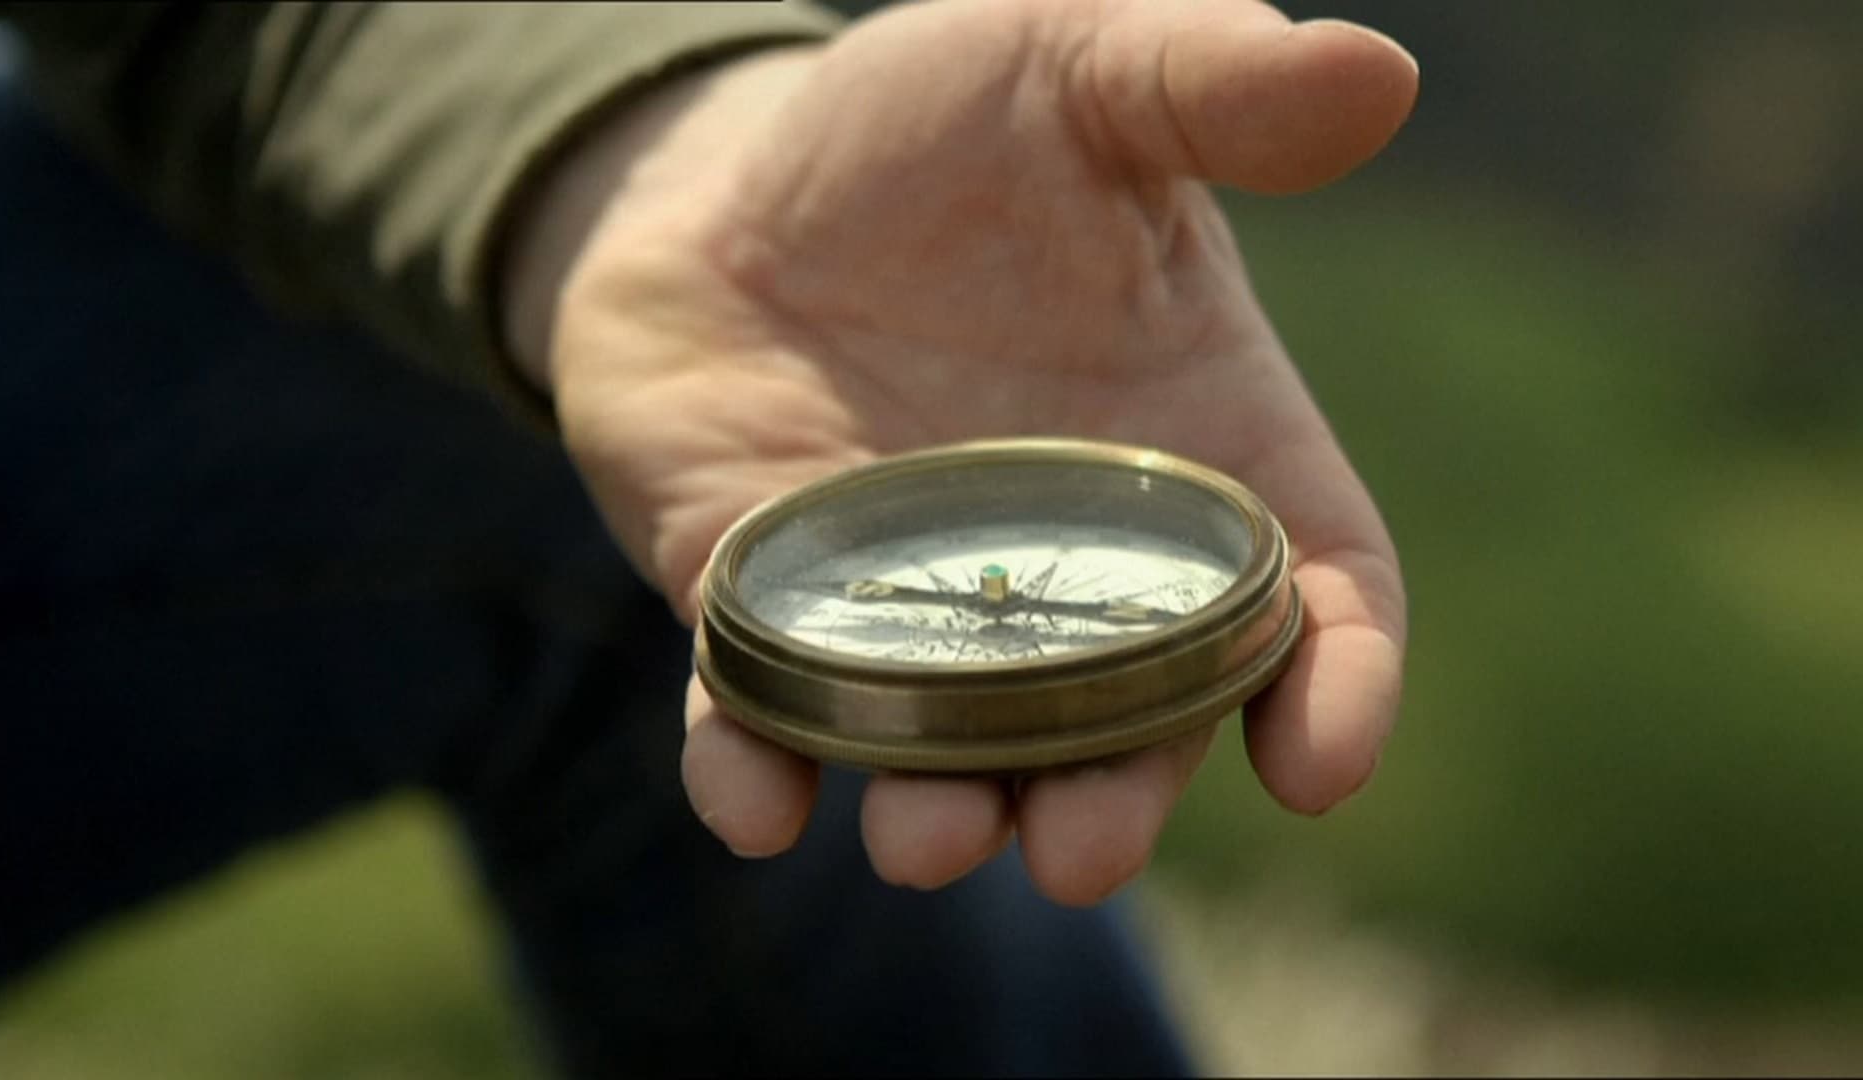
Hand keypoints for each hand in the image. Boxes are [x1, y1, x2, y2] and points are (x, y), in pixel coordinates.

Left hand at [502, 0, 1415, 905]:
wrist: (727, 175)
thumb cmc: (927, 128)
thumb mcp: (1073, 68)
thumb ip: (1209, 80)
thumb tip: (1375, 75)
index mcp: (1194, 451)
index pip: (1312, 597)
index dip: (1339, 685)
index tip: (1324, 763)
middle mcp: (1072, 565)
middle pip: (1134, 725)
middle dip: (1117, 799)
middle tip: (1084, 853)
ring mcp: (918, 607)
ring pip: (959, 755)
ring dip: (948, 814)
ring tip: (924, 840)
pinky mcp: (770, 614)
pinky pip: (767, 723)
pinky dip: (757, 772)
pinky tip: (748, 797)